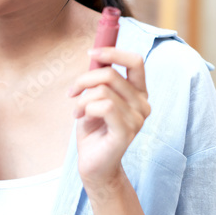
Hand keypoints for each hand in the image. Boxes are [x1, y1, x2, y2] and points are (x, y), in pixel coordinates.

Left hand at [67, 47, 150, 189]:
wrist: (92, 162)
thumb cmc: (93, 128)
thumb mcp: (94, 97)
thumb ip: (99, 78)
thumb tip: (95, 53)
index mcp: (138, 92)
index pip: (135, 62)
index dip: (113, 52)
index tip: (91, 53)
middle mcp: (143, 104)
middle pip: (111, 74)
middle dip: (84, 80)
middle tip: (72, 93)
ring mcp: (137, 119)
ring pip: (103, 91)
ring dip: (82, 100)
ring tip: (77, 112)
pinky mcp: (127, 132)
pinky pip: (104, 107)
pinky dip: (86, 109)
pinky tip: (81, 118)